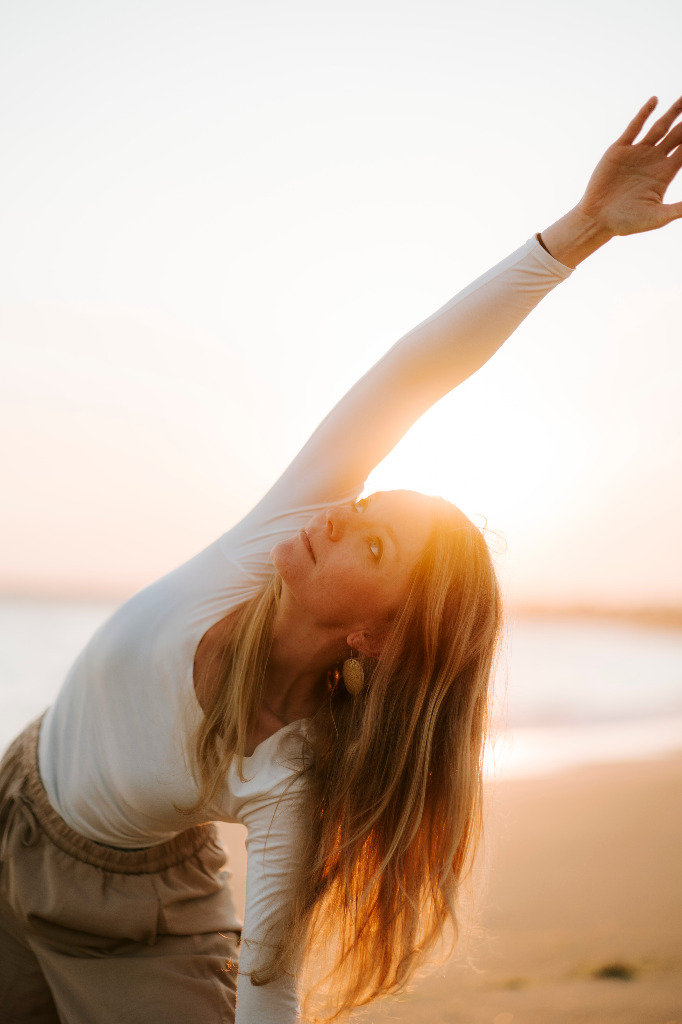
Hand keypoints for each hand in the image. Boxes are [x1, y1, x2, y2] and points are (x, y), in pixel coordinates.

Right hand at [541, 96, 681, 267]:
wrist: (597, 219)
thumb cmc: (627, 223)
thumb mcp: (658, 217)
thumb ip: (679, 209)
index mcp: (665, 173)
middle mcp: (653, 159)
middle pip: (677, 135)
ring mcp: (637, 153)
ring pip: (660, 127)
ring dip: (672, 113)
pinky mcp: (620, 149)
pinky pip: (635, 127)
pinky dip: (644, 113)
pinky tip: (655, 100)